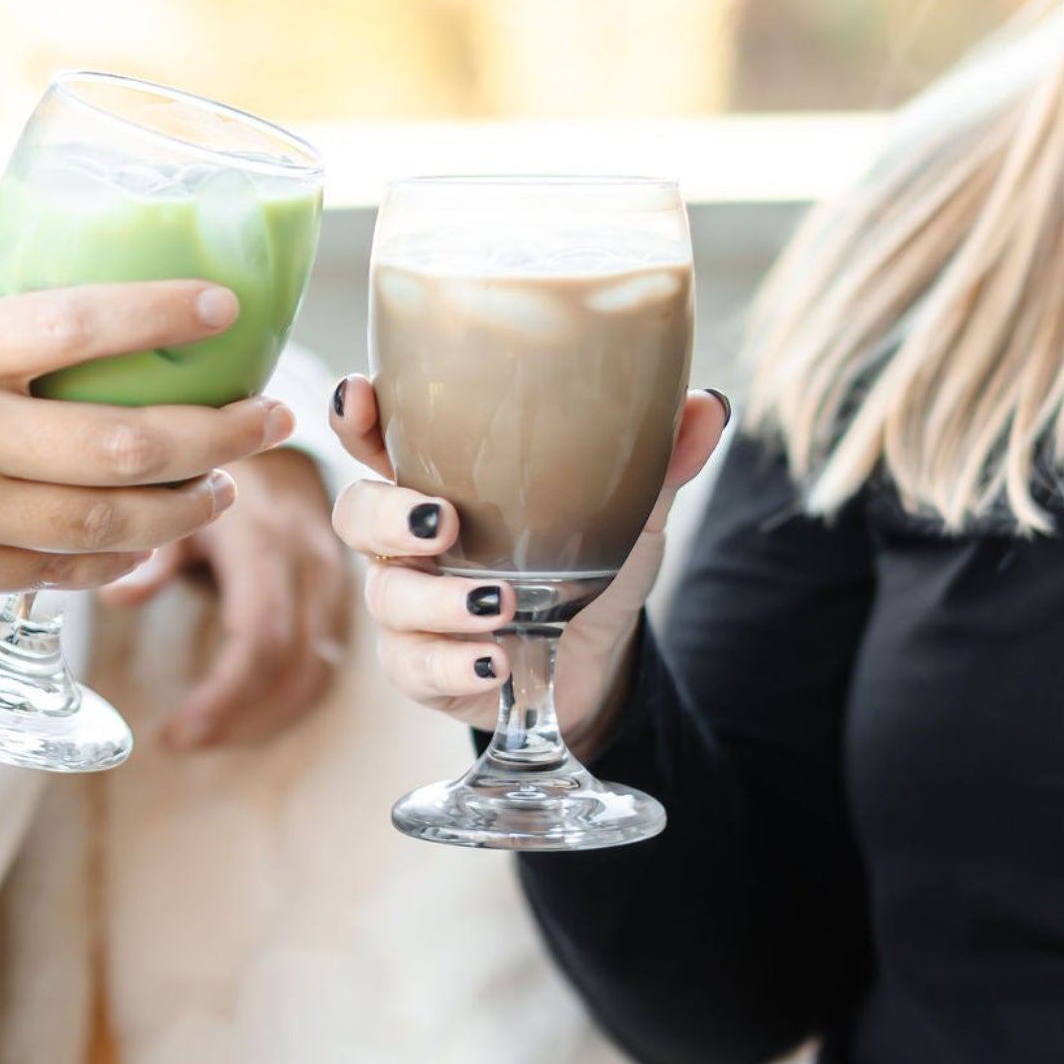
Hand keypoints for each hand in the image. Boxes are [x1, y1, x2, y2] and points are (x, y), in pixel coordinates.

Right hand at [0, 282, 294, 604]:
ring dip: (188, 505)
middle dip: (218, 432)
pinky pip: (63, 567)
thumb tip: (81, 302)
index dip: (162, 315)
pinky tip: (159, 531)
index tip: (226, 307)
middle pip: (124, 441)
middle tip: (269, 417)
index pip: (78, 325)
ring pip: (109, 519)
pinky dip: (122, 552)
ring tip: (228, 483)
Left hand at [100, 448, 351, 749]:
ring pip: (316, 674)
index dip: (226, 695)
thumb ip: (156, 552)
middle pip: (294, 668)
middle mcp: (310, 566)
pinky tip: (246, 716)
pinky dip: (287, 701)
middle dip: (241, 719)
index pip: (262, 638)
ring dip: (266, 719)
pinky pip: (326, 663)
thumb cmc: (225, 468)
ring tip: (208, 737)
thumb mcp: (183, 496)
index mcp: (267, 543)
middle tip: (183, 743)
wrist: (287, 437)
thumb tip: (116, 600)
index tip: (180, 730)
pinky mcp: (340, 598)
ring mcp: (333, 583)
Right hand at [327, 376, 729, 741]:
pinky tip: (495, 663)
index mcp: (441, 477)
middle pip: (355, 512)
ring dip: (438, 600)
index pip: (375, 434)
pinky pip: (412, 666)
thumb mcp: (628, 510)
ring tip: (502, 605)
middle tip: (443, 520)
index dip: (354, 414)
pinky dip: (453, 665)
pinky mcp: (419, 668)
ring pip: (386, 595)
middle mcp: (409, 537)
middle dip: (386, 513)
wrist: (596, 661)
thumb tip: (709, 405)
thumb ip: (658, 459)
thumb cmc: (589, 563)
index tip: (360, 395)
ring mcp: (408, 605)